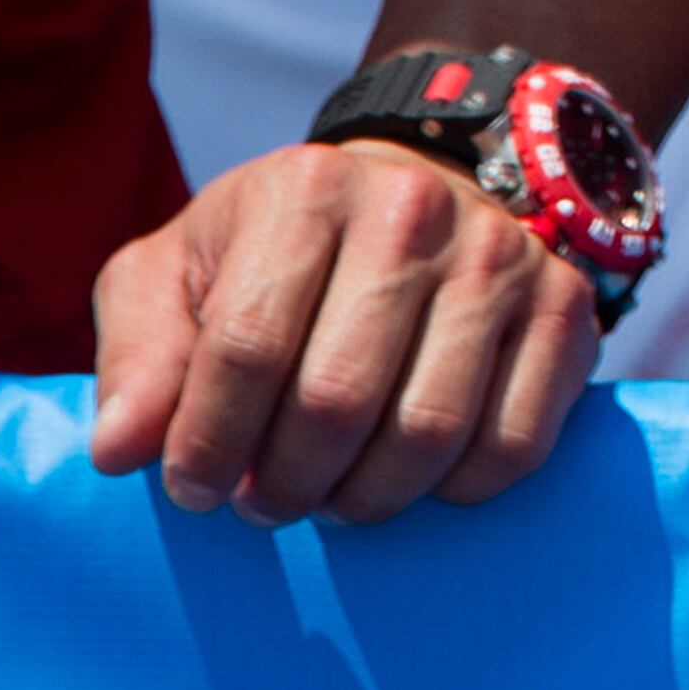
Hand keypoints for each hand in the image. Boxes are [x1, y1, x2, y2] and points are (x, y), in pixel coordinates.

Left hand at [87, 138, 601, 522]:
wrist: (409, 198)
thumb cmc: (271, 255)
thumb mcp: (176, 274)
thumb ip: (138, 355)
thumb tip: (123, 450)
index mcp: (307, 189)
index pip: (247, 349)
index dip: (207, 445)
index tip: (191, 487)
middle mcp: (414, 209)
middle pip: (336, 402)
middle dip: (283, 483)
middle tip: (264, 501)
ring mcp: (501, 256)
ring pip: (427, 434)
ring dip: (363, 499)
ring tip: (329, 492)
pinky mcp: (565, 307)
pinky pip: (513, 447)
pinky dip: (454, 490)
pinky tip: (414, 471)